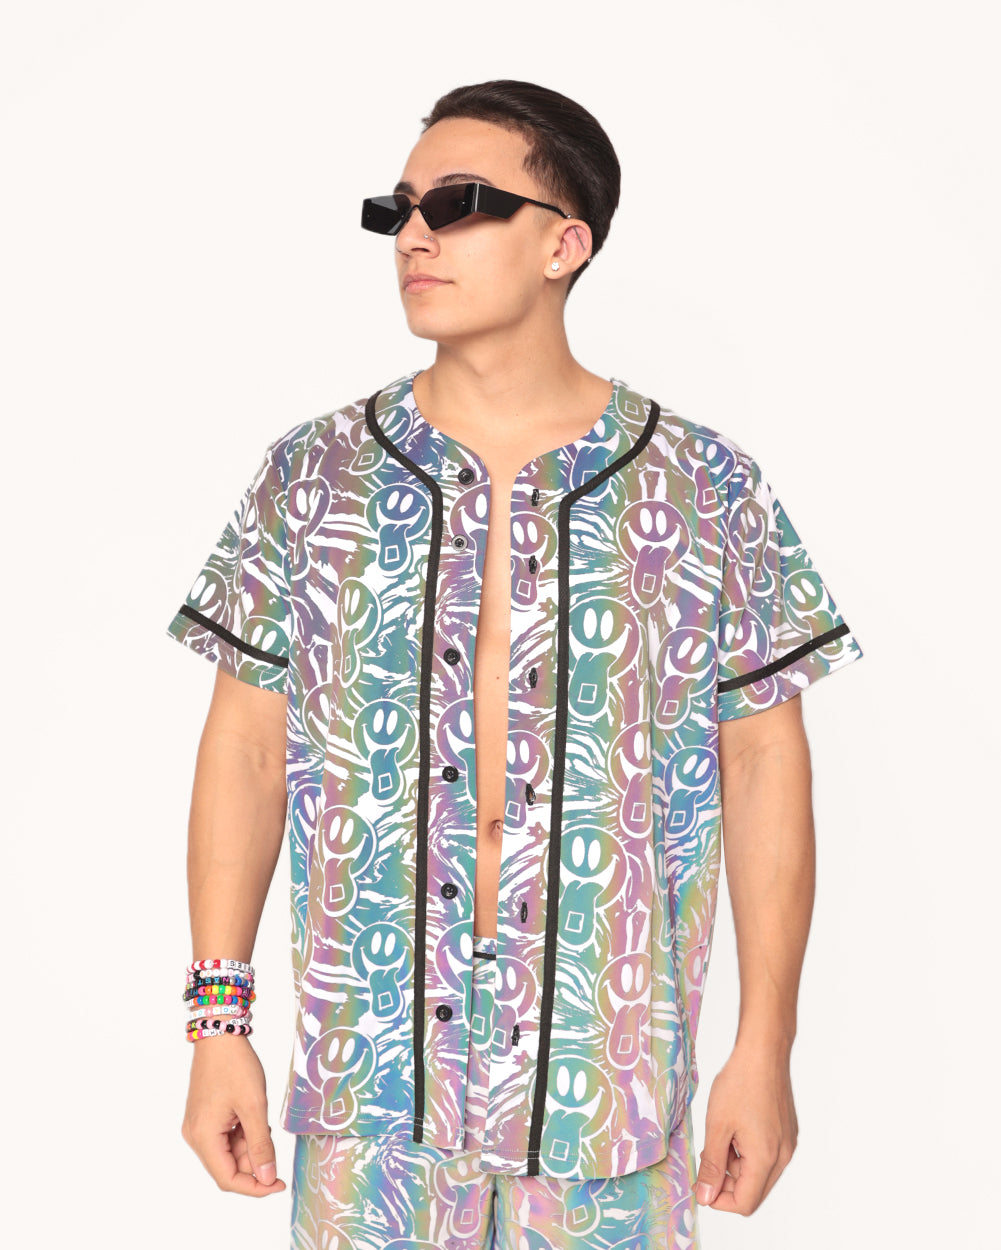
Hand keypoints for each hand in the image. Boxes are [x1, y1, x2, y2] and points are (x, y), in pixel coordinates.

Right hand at [181, 1035, 285, 1195]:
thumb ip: (260, 1145)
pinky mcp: (203, 1117)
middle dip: (253, 1161)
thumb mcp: (254, 1105)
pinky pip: (224, 1138)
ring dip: (249, 1145)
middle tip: (272, 1139)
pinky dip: (242, 1134)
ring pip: (227, 1152)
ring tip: (262, 1120)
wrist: (220, 1034)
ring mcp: (198, 1126)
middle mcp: (195, 1136)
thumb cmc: (235, 1065)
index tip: (278, 1183)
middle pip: (227, 1167)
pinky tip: (253, 1117)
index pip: (227, 1179)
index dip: (255, 1186)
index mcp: (203, 1137)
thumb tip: (267, 1177)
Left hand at [693, 1043, 797, 1214]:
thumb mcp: (717, 1126)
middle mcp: (783, 1156)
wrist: (763, 1052)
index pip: (745, 1203)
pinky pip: (768, 1156)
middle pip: (754, 1191)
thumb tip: (706, 1197)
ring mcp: (788, 1144)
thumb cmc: (739, 1084)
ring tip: (722, 1136)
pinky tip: (736, 1128)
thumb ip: (712, 1165)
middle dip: (728, 1183)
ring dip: (738, 1166)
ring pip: (760, 1174)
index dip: (719, 1200)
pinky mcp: (788, 1132)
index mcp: (766, 1158)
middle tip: (708, 1157)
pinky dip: (749, 1152)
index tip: (702, 1182)